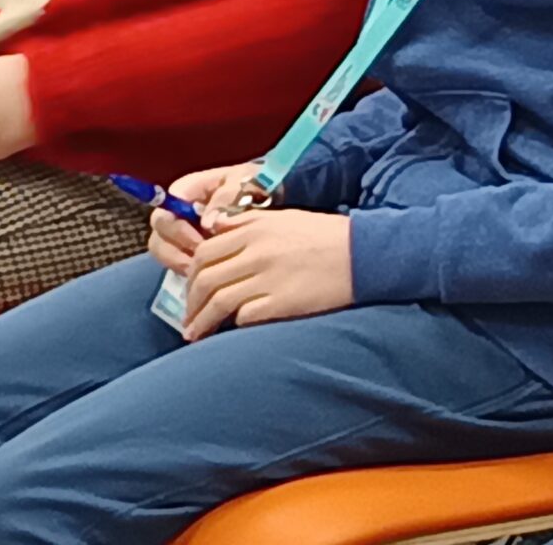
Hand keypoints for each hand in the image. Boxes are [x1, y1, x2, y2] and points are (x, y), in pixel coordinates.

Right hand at [147, 161, 262, 274]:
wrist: (274, 200)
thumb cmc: (258, 186)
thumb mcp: (246, 182)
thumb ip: (227, 195)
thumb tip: (207, 223)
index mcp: (191, 189)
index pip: (167, 203)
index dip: (177, 222)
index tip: (200, 236)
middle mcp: (180, 210)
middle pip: (160, 229)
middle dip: (177, 244)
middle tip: (200, 255)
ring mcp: (182, 231)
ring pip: (163, 248)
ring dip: (178, 259)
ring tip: (202, 268)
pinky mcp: (188, 250)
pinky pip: (175, 262)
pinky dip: (187, 270)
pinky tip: (206, 275)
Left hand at [182, 207, 354, 338]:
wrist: (362, 254)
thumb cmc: (325, 235)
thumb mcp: (283, 218)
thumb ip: (246, 222)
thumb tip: (213, 227)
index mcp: (254, 229)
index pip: (205, 253)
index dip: (190, 274)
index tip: (191, 288)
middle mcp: (256, 252)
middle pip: (205, 279)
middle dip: (191, 302)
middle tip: (189, 316)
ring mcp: (267, 279)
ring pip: (218, 302)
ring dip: (201, 321)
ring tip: (196, 334)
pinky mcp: (280, 303)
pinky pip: (243, 317)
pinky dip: (233, 324)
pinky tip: (230, 332)